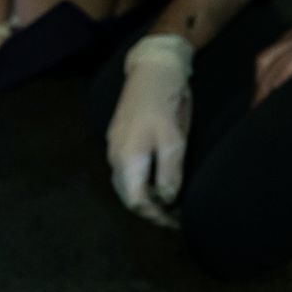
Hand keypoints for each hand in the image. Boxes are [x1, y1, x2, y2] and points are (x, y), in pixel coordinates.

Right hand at [107, 34, 193, 227]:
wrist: (153, 68)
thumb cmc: (165, 104)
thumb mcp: (174, 141)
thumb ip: (169, 174)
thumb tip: (168, 200)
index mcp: (127, 161)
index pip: (137, 202)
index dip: (156, 216)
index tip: (176, 223)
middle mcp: (115, 157)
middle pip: (127, 196)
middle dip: (149, 210)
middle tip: (173, 218)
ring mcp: (115, 146)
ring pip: (126, 184)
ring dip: (144, 197)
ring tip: (167, 203)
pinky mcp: (120, 138)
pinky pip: (127, 170)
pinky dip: (141, 182)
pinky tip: (156, 180)